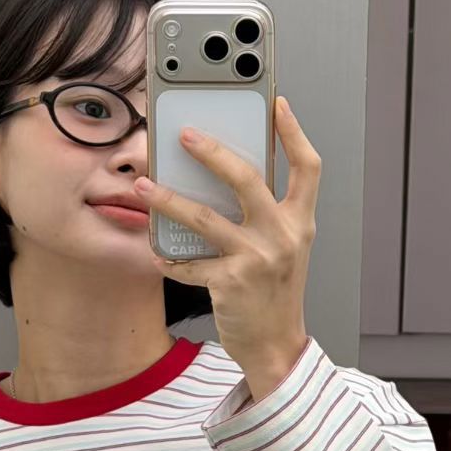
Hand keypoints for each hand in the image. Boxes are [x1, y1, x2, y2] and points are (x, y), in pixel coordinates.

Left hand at [133, 94, 319, 398]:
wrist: (276, 346)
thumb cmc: (274, 294)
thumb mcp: (284, 248)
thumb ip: (267, 214)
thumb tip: (223, 176)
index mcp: (300, 222)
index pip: (307, 167)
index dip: (294, 133)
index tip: (276, 104)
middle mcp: (283, 236)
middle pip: (247, 179)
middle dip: (212, 152)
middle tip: (184, 134)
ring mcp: (257, 259)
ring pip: (204, 218)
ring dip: (168, 200)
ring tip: (143, 186)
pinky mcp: (230, 283)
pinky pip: (189, 263)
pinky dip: (169, 259)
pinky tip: (157, 254)